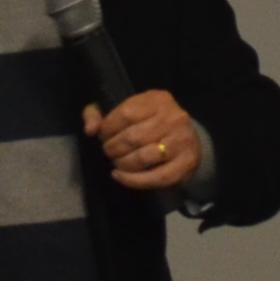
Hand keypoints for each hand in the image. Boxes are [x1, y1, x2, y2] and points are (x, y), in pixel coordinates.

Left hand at [85, 91, 200, 194]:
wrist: (189, 142)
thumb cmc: (151, 124)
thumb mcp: (128, 110)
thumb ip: (100, 114)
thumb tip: (90, 129)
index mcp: (158, 99)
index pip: (125, 114)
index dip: (108, 129)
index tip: (102, 136)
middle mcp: (174, 117)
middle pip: (133, 137)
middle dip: (113, 148)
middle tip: (109, 152)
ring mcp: (182, 141)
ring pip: (142, 157)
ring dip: (122, 164)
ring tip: (117, 163)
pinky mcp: (186, 163)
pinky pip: (155, 177)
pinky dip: (133, 180)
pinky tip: (121, 177)